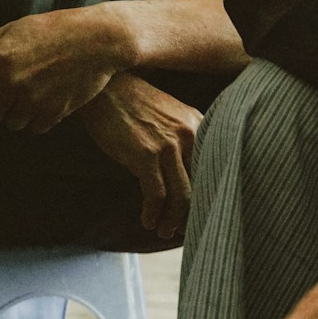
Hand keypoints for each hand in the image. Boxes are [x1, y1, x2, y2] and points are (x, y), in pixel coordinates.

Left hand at [0, 5, 134, 132]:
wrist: (98, 39)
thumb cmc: (52, 29)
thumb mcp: (13, 30)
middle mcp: (12, 82)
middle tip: (8, 93)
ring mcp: (34, 99)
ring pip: (12, 123)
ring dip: (17, 114)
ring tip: (30, 95)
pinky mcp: (55, 111)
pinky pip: (35, 127)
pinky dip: (37, 119)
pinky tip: (46, 101)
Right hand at [78, 73, 198, 239]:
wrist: (105, 87)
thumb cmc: (133, 105)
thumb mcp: (169, 116)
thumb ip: (183, 140)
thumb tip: (187, 176)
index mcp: (199, 124)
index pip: (212, 166)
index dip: (208, 194)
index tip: (201, 213)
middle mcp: (190, 134)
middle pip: (201, 185)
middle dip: (191, 213)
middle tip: (182, 230)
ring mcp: (169, 145)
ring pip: (181, 196)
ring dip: (172, 220)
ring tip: (164, 231)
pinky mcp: (146, 155)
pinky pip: (156, 195)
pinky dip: (153, 213)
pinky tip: (147, 221)